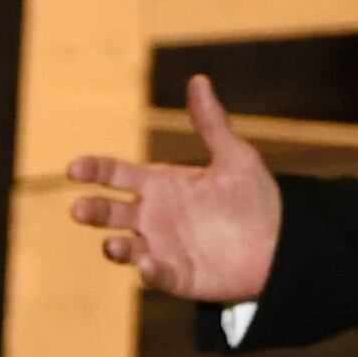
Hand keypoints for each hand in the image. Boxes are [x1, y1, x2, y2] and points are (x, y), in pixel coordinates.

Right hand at [65, 74, 285, 302]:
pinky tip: (149, 265)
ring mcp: (162, 248)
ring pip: (126, 248)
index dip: (94, 170)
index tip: (75, 168)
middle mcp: (153, 216)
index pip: (116, 174)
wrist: (282, 243)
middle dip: (94, 211)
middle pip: (111, 212)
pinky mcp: (178, 276)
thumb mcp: (235, 157)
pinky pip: (157, 276)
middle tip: (80, 210)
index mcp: (160, 184)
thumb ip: (211, 124)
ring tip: (114, 244)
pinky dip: (150, 272)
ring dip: (116, 247)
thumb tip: (198, 79)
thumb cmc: (254, 198)